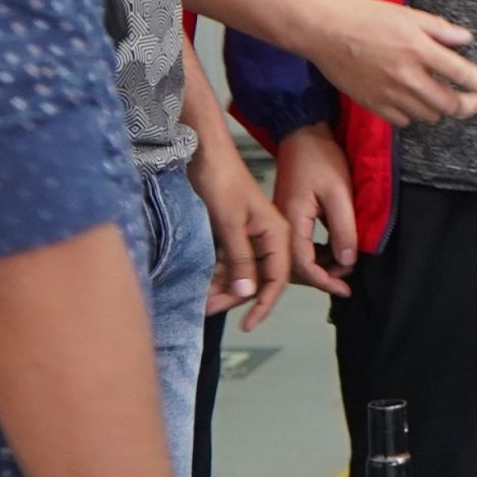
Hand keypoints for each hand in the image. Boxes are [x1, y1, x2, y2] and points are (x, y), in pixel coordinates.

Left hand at [188, 144, 290, 329]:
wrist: (204, 152)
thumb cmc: (221, 182)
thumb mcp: (230, 223)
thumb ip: (241, 258)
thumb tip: (248, 293)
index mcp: (277, 233)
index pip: (277, 278)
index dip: (264, 304)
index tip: (246, 324)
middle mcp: (268, 237)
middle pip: (258, 278)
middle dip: (235, 298)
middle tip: (206, 310)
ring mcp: (250, 235)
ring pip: (242, 271)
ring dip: (222, 287)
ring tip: (199, 301)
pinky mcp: (233, 232)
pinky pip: (229, 260)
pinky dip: (216, 273)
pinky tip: (201, 283)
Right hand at [273, 125, 357, 297]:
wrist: (303, 132)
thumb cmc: (322, 158)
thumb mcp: (339, 193)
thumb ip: (343, 228)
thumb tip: (347, 262)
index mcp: (291, 221)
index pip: (302, 263)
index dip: (324, 280)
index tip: (345, 289)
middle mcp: (282, 224)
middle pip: (296, 264)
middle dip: (322, 277)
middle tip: (347, 284)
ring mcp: (283, 219)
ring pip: (298, 254)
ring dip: (320, 266)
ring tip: (344, 271)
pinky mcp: (289, 213)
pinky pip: (300, 241)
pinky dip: (316, 252)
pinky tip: (333, 253)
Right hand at [305, 0, 476, 128]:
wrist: (321, 31)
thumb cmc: (363, 16)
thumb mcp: (407, 14)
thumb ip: (439, 29)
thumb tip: (466, 39)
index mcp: (420, 50)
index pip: (465, 75)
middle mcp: (408, 76)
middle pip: (451, 106)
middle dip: (468, 105)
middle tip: (472, 99)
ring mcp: (389, 94)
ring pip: (429, 116)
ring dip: (440, 109)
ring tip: (438, 95)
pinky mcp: (372, 104)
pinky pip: (404, 120)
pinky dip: (414, 114)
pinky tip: (411, 100)